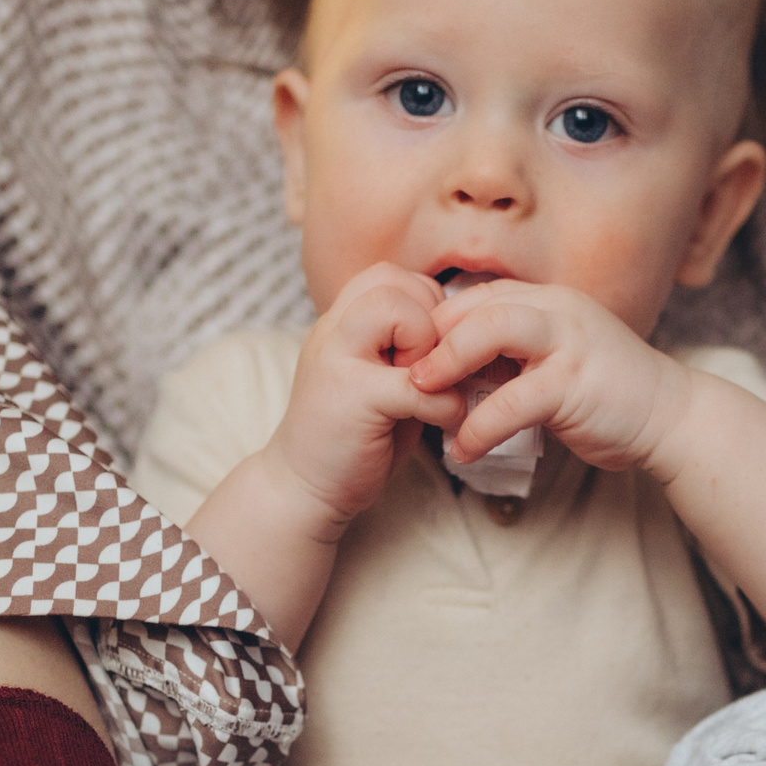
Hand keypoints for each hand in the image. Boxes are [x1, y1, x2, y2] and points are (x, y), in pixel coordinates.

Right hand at [263, 262, 466, 529]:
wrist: (301, 490)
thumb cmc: (351, 439)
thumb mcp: (377, 380)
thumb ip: (407, 350)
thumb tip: (464, 330)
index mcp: (339, 325)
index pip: (388, 276)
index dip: (423, 305)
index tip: (428, 353)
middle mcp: (332, 332)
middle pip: (392, 281)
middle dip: (429, 318)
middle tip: (432, 369)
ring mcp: (337, 361)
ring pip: (395, 309)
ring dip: (430, 348)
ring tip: (429, 387)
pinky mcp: (355, 399)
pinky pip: (417, 383)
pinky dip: (444, 404)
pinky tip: (443, 424)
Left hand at [410, 279, 692, 473]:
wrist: (670, 416)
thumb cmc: (606, 394)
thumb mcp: (553, 360)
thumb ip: (513, 356)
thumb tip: (456, 368)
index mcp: (547, 301)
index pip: (476, 296)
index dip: (436, 324)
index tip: (408, 358)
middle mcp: (556, 309)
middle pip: (475, 304)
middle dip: (430, 338)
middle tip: (399, 374)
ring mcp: (567, 342)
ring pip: (490, 332)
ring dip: (447, 365)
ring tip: (419, 399)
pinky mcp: (574, 383)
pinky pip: (511, 400)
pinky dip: (478, 426)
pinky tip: (462, 450)